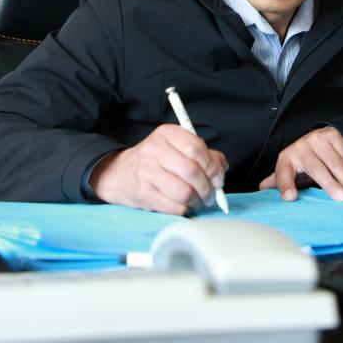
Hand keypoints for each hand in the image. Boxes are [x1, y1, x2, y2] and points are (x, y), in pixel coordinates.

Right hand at [89, 124, 227, 214]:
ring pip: (184, 192)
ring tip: (198, 200)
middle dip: (207, 187)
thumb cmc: (157, 161)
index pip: (196, 148)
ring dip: (197, 200)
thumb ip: (204, 154)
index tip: (218, 178)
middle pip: (191, 171)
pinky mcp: (143, 193)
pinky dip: (185, 209)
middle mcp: (154, 149)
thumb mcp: (177, 148)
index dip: (212, 166)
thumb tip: (221, 169)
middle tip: (211, 194)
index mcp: (167, 133)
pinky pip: (174, 206)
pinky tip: (184, 205)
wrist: (121, 173)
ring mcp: (146, 171)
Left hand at [259, 126, 342, 201]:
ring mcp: (318, 140)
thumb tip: (261, 190)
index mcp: (286, 159)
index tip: (290, 198)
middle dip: (329, 184)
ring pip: (335, 163)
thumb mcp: (289, 170)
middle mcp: (301, 147)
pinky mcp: (334, 137)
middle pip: (316, 168)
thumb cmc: (303, 162)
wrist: (320, 138)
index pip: (284, 174)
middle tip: (341, 198)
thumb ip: (278, 182)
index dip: (286, 186)